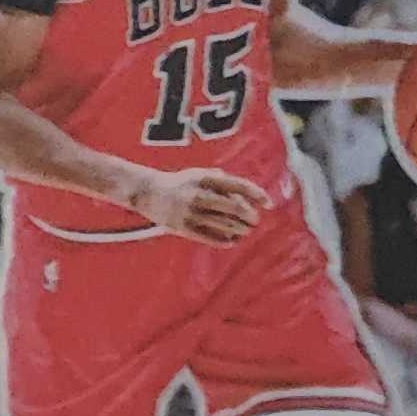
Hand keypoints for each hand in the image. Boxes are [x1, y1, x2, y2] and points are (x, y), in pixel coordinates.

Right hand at [130, 167, 270, 246]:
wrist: (147, 191)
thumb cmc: (179, 182)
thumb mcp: (198, 174)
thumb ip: (221, 180)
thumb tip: (245, 192)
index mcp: (204, 178)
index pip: (238, 185)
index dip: (256, 194)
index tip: (269, 204)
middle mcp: (198, 194)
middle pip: (233, 207)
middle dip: (249, 215)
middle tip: (255, 221)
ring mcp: (189, 211)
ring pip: (223, 224)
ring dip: (239, 230)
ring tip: (246, 232)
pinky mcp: (182, 227)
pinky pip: (208, 237)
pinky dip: (223, 241)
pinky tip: (232, 242)